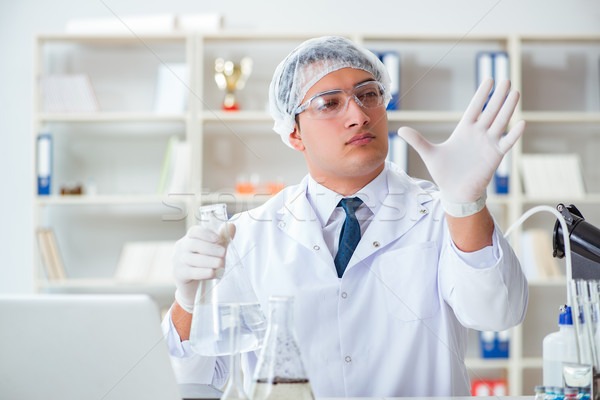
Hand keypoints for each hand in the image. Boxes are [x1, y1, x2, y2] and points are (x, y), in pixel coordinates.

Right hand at [172, 223, 235, 312]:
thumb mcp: (215, 251)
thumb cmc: (205, 265)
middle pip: (193, 244)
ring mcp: (178, 261)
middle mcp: (181, 248)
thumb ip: (223, 239)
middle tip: (223, 253)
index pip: (194, 231)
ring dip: (208, 261)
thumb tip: (231, 226)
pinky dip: (202, 272)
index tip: (217, 238)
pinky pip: (190, 272)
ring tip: (220, 263)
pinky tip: (212, 273)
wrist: (194, 287)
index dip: (205, 233)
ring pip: (192, 259)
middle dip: (210, 248)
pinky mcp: (178, 274)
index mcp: (189, 239)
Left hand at [397, 78, 525, 211]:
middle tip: (506, 79)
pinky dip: (514, 134)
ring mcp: (488, 144)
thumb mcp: (429, 154)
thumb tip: (400, 129)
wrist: (455, 192)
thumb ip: (417, 140)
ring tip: (515, 92)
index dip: (482, 95)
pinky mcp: (495, 156)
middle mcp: (478, 134)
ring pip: (500, 122)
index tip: (489, 79)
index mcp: (464, 131)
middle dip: (498, 96)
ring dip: (508, 108)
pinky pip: (506, 142)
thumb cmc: (444, 173)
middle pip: (491, 111)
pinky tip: (522, 122)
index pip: (475, 108)